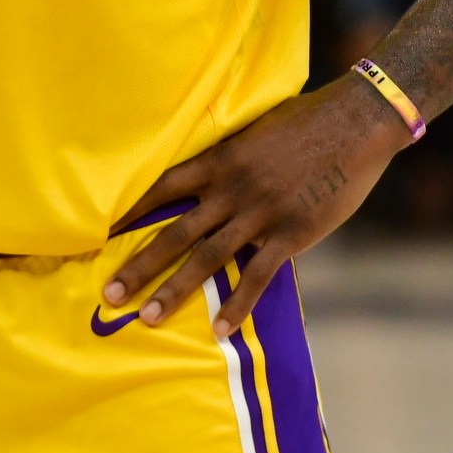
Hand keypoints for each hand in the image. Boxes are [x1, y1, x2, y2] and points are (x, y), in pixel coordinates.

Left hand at [102, 80, 409, 336]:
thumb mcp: (253, 132)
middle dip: (138, 265)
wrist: (354, 122)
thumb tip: (210, 179)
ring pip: (207, 259)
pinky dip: (238, 306)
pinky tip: (220, 331)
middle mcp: (230, 189)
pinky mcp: (291, 233)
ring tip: (147, 317)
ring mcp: (259, 213)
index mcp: (218, 161)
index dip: (128, 213)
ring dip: (174, 290)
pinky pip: (257, 276)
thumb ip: (229, 160)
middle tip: (109, 293)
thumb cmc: (304, 121)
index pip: (160, 189)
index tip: (99, 234)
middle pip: (173, 232)